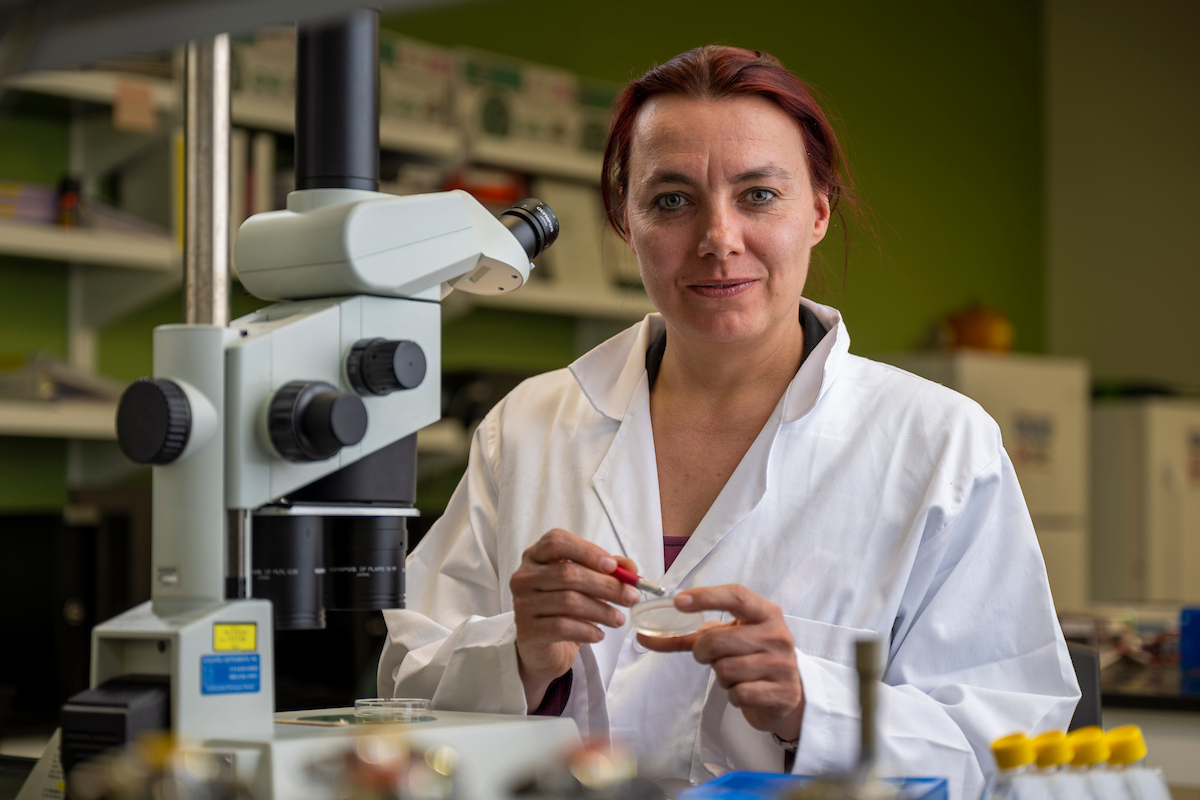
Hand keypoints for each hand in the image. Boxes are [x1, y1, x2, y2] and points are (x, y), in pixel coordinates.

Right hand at [510, 528, 640, 708]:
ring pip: (568, 601)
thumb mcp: (588, 585)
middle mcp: (524, 576)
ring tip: (619, 619)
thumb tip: (630, 568)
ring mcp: (522, 603)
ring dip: (601, 611)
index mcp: (536, 556)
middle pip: (567, 573)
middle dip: (605, 585)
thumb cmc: (565, 610)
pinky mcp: (526, 630)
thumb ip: (608, 571)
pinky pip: (561, 627)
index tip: (613, 566)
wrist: (545, 649)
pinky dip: (586, 631)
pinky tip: (599, 635)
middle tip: (631, 597)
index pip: (556, 541)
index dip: (587, 551)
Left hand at [638, 584, 804, 740]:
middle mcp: (778, 634)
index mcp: (766, 613)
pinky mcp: (783, 693)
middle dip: (703, 652)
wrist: (788, 695)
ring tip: (736, 674)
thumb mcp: (726, 638)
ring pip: (725, 670)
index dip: (705, 597)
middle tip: (710, 656)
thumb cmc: (750, 657)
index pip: (735, 596)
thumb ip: (688, 635)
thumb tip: (643, 636)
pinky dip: (734, 695)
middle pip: (718, 640)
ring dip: (721, 676)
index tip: (678, 602)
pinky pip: (739, 694)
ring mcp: (783, 664)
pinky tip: (747, 691)